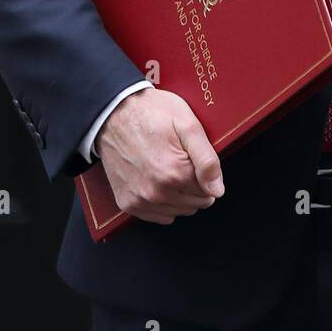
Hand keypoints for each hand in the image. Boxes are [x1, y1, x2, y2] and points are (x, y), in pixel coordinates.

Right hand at [96, 87, 224, 224]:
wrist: (113, 113)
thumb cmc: (152, 113)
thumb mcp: (188, 125)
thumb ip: (207, 159)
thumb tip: (218, 190)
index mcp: (176, 173)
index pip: (209, 191)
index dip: (205, 174)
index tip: (193, 157)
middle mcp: (157, 193)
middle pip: (194, 204)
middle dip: (195, 186)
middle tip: (182, 161)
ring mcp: (141, 200)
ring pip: (178, 212)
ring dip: (180, 196)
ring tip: (168, 168)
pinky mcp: (127, 203)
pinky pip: (158, 216)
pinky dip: (162, 204)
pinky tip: (157, 181)